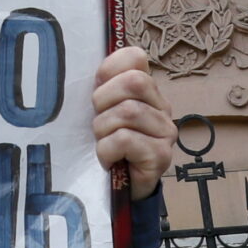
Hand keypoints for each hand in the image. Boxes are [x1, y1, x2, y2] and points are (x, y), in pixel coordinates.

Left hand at [92, 44, 172, 200]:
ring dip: (104, 129)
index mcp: (147, 91)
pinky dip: (107, 149)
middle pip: (134, 82)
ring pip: (128, 112)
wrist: (124, 190)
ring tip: (103, 142)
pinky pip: (126, 139)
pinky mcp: (161, 155)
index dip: (110, 68)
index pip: (136, 57)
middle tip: (98, 121)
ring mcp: (165, 132)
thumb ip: (103, 88)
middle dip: (104, 100)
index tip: (97, 87)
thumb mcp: (103, 112)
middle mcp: (162, 107)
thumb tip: (82, 61)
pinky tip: (108, 159)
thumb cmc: (110, 146)